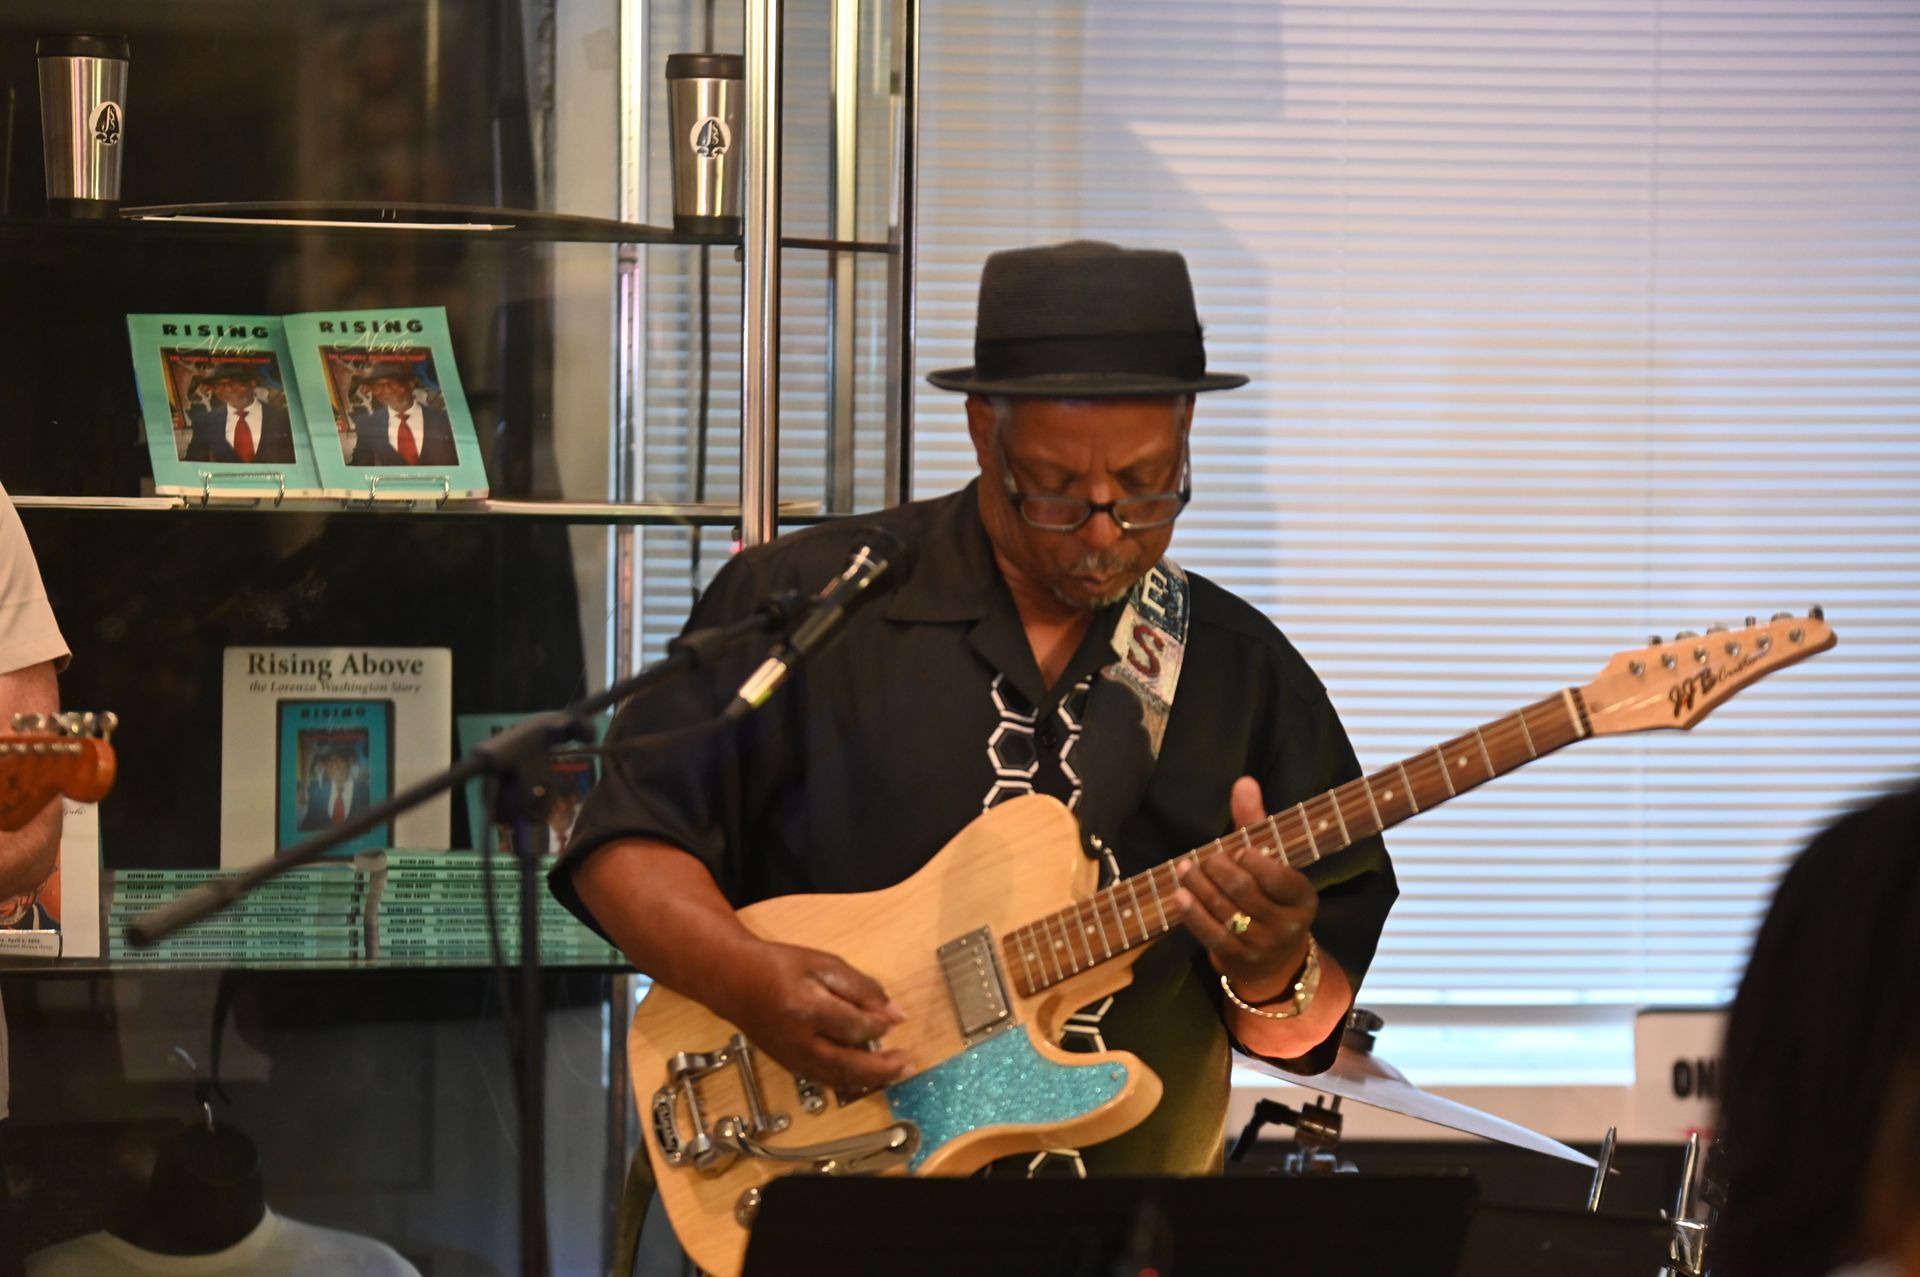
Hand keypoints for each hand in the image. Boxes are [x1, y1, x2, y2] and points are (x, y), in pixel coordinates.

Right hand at [714, 940, 911, 1093]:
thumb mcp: (822, 963)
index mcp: (807, 1009)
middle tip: (907, 1062)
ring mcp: (792, 1057)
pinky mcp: (789, 1064)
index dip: (880, 1026)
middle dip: (883, 1068)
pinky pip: (825, 1079)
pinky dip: (850, 1079)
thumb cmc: (777, 966)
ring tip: (895, 1071)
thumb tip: (892, 1012)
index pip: (855, 1027)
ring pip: (837, 1078)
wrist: (733, 980)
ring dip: (870, 1079)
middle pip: (848, 1064)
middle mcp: (799, 1040)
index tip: (896, 1019)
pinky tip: (866, 1073)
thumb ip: (860, 987)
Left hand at [1174, 775, 1318, 1002]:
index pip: (1278, 877)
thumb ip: (1256, 822)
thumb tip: (1243, 781)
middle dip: (1219, 870)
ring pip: (1225, 911)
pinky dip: (1192, 914)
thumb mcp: (1271, 861)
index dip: (1253, 862)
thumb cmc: (1269, 896)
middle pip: (1245, 891)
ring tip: (1184, 868)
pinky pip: (1211, 935)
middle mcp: (1288, 925)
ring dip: (1199, 886)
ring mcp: (1262, 946)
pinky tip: (1178, 895)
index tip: (1238, 850)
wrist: (1274, 960)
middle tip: (1205, 857)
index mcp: (1302, 897)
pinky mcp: (1238, 960)